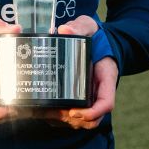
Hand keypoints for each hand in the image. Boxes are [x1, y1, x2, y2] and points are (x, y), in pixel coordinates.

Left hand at [41, 15, 117, 129]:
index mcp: (106, 77)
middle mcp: (99, 91)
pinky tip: (42, 112)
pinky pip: (72, 118)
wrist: (94, 40)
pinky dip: (58, 119)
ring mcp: (90, 97)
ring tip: (43, 112)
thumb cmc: (93, 35)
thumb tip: (64, 30)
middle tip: (52, 111)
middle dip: (72, 119)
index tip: (74, 111)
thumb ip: (79, 26)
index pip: (106, 103)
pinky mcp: (79, 99)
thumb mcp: (88, 26)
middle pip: (92, 119)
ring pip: (81, 122)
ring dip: (63, 121)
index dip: (93, 112)